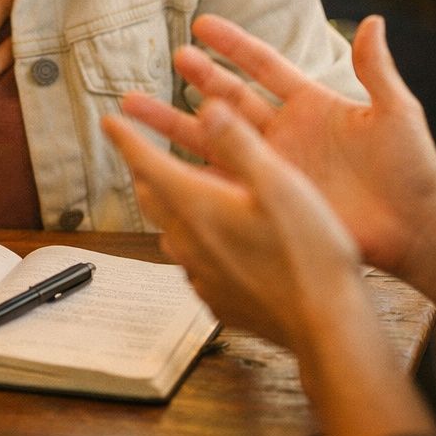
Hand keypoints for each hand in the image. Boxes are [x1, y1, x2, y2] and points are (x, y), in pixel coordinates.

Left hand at [102, 99, 364, 351]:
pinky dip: (192, 240)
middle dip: (143, 171)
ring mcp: (200, 275)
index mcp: (199, 207)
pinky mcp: (217, 298)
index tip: (110, 123)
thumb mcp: (280, 184)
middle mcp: (190, 242)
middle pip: (151, 198)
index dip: (126, 139)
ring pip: (169, 231)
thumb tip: (207, 109)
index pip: (147, 165)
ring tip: (175, 191)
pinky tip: (212, 241)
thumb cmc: (309, 253)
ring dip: (166, 205)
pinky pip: (191, 262)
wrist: (325, 327)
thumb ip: (240, 145)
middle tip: (141, 153)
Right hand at [119, 13, 435, 277]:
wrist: (415, 230)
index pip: (264, 66)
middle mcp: (285, 132)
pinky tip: (158, 162)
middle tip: (171, 57)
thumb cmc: (412, 171)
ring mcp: (273, 165)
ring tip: (138, 107)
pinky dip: (190, 171)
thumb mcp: (396, 113)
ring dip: (177, 121)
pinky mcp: (268, 197)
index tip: (202, 24)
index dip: (234, 45)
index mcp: (312, 105)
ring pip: (214, 137)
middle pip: (231, 97)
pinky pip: (221, 180)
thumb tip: (372, 21)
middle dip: (200, 76)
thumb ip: (377, 70)